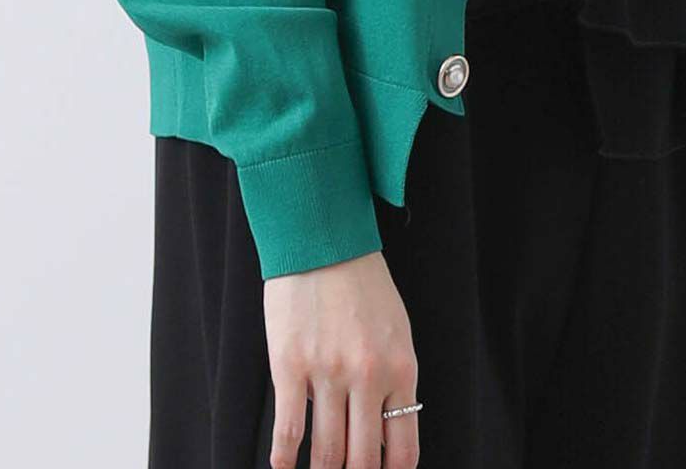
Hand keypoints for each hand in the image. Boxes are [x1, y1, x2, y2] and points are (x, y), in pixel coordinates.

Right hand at [264, 249, 420, 467]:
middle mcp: (368, 375)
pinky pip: (289, 430)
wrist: (323, 240)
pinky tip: (283, 468)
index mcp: (401, 368)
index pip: (402, 448)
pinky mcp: (290, 366)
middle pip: (362, 460)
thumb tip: (381, 439)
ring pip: (326, 453)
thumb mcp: (395, 332)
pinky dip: (285, 460)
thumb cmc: (362, 285)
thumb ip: (393, 383)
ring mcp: (328, 372)